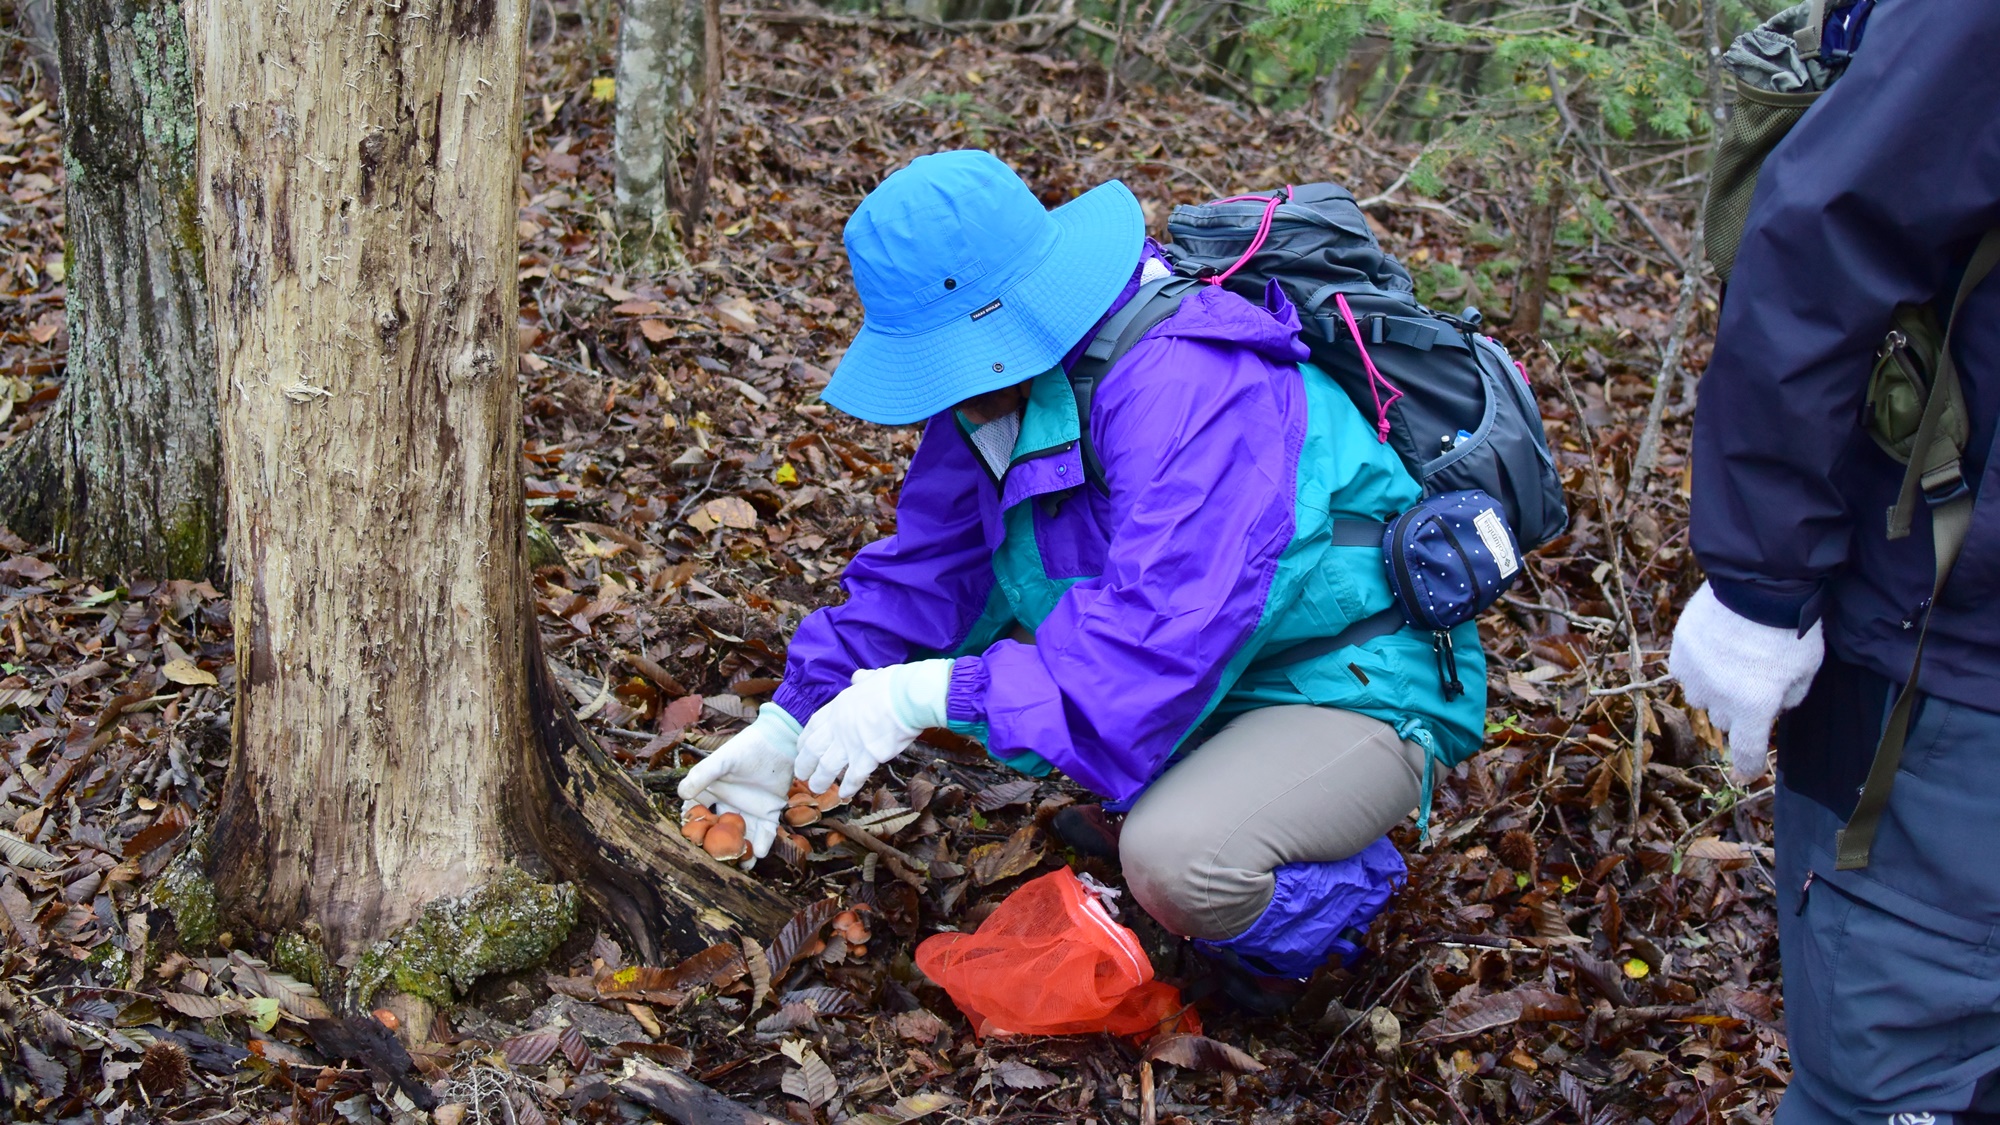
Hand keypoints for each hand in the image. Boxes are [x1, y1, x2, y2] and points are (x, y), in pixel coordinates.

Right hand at [677, 704, 800, 862]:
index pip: (698, 813)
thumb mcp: (722, 760)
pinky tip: (759, 852)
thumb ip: (703, 775)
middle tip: (716, 862)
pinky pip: (765, 831)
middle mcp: (729, 804)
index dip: (694, 827)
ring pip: (743, 835)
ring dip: (742, 849)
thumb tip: (681, 794)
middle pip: (720, 830)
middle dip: (718, 846)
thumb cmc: (747, 747)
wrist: (780, 741)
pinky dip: (762, 842)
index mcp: (712, 792)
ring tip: (740, 864)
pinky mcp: (769, 811)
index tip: (691, 842)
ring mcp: (749, 810)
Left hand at [795, 659, 953, 798]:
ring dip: (820, 780)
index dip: (804, 741)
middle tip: (802, 775)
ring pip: (827, 768)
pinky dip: (847, 787)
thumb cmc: (893, 685)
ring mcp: (851, 744)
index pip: (812, 727)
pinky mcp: (867, 758)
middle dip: (804, 765)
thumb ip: (861, 681)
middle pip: (813, 750)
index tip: (801, 750)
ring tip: (817, 789)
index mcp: (837, 708)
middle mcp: (838, 728)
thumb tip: (858, 677)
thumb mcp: (870, 677)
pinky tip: (845, 794)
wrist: (907, 698)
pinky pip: (853, 777)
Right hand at [1668, 582, 1823, 783]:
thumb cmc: (1790, 629)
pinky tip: (1713, 647)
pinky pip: (1685, 671)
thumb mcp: (1808, 669)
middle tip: (1753, 682)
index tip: (1745, 777)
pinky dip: (1698, 667)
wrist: (1757, 584)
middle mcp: (1718, 698)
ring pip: (1702, 696)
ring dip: (1715, 688)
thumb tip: (1774, 704)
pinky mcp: (1679, 652)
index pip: (1747, 752)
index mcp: (1754, 707)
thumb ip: (1791, 696)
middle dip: (1738, 709)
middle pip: (1725, 719)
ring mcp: (1695, 675)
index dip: (1747, 769)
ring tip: (1731, 660)